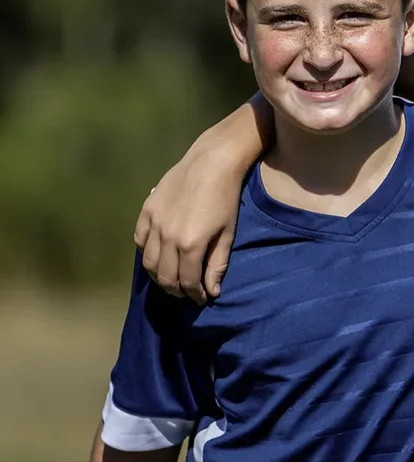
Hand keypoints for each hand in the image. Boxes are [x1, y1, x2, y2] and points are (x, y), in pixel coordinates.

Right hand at [134, 144, 242, 304]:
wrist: (211, 163)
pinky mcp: (147, 210)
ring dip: (158, 276)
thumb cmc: (226, 198)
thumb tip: (212, 291)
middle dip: (176, 290)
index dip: (195, 294)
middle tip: (186, 293)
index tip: (202, 298)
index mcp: (190, 244)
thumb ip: (217, 264)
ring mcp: (154, 223)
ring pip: (147, 262)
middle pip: (164, 276)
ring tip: (171, 279)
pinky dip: (145, 253)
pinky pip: (139, 240)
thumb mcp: (227, 234)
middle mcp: (167, 236)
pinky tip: (157, 256)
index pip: (187, 281)